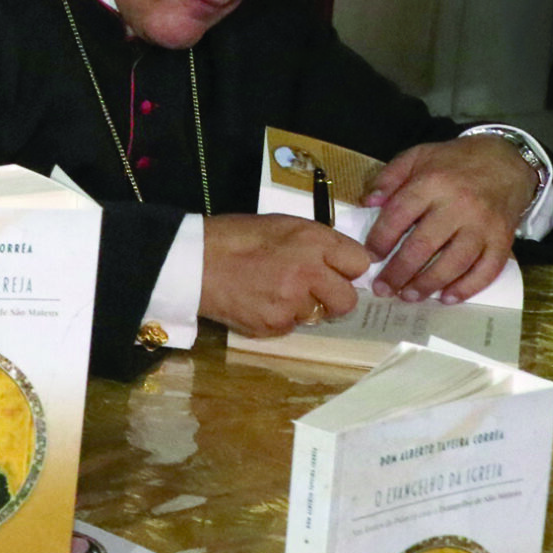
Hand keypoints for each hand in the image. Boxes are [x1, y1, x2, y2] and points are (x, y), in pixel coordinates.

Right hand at [200, 214, 371, 337]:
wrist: (193, 261)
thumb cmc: (235, 237)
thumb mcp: (281, 225)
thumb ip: (315, 243)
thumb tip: (338, 263)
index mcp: (313, 240)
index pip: (360, 263)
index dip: (346, 268)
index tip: (334, 270)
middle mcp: (310, 272)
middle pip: (348, 300)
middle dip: (333, 297)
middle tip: (311, 290)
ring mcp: (293, 302)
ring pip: (319, 316)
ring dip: (303, 308)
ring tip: (274, 292)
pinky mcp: (275, 324)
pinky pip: (291, 326)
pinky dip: (279, 318)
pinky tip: (258, 302)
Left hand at [364, 137, 538, 301]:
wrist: (507, 161)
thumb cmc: (455, 161)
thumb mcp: (418, 156)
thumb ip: (389, 177)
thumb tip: (368, 203)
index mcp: (433, 183)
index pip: (399, 215)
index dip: (380, 239)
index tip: (369, 257)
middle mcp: (459, 206)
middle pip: (424, 245)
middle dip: (399, 272)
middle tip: (382, 288)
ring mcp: (483, 226)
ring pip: (454, 263)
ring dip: (428, 284)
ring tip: (408, 296)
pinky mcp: (503, 240)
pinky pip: (487, 270)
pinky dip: (467, 288)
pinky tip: (447, 297)